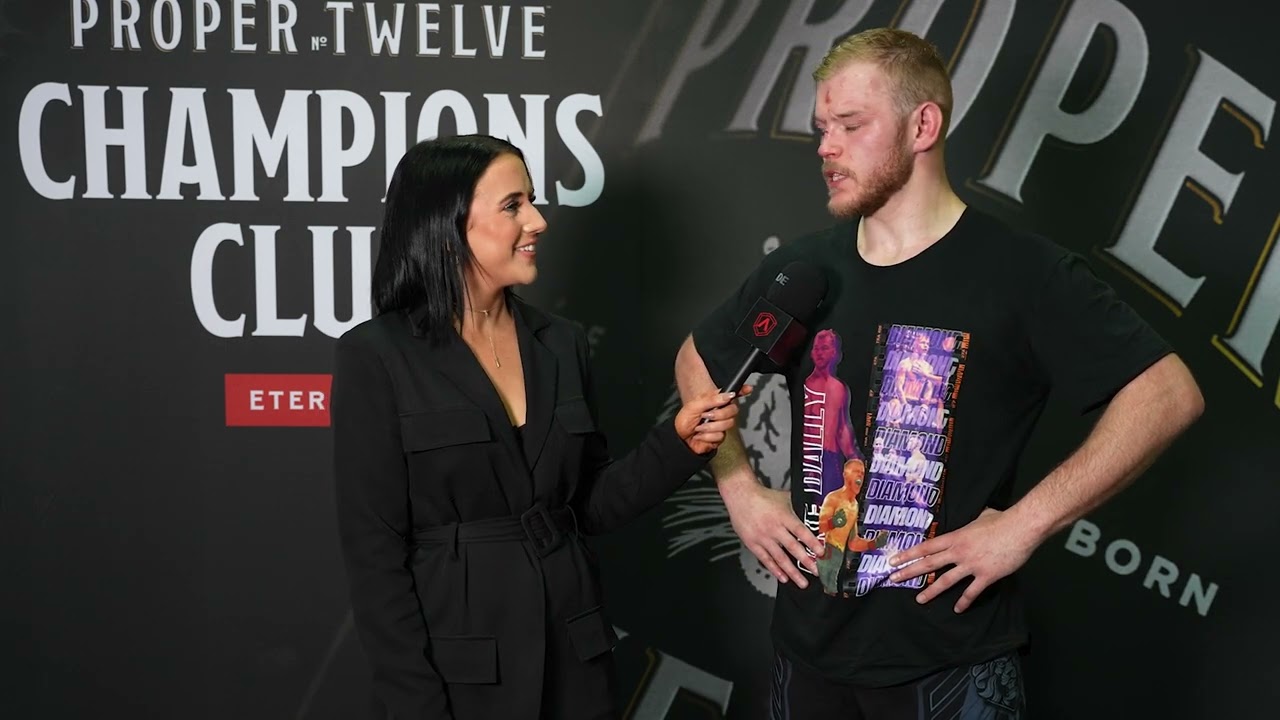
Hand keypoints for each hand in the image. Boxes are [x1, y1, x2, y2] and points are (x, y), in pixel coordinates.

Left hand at [673, 386, 750, 454]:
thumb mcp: (694, 406)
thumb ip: (711, 399)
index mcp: (714, 402)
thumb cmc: (684, 422)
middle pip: (733, 411)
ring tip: (699, 427)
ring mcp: (720, 425)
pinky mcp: (719, 437)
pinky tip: (701, 435)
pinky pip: (721, 436)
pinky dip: (708, 436)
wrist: (679, 440)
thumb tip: (728, 395)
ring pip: (728, 424)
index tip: (748, 388)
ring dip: (710, 427)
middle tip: (705, 416)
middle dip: (718, 414)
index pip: (731, 395)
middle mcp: (720, 412)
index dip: (742, 391)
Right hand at [722, 480, 822, 587]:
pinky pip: (765, 559)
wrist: (740, 495)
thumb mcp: (784, 498)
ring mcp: (762, 537)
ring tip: (802, 582)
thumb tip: (815, 512)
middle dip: (806, 561)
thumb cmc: (763, 496)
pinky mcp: (752, 543)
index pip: (801, 531)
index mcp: (783, 516)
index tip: (822, 553)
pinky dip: (775, 570)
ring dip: (792, 572)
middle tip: (816, 571)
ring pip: (780, 558)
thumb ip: (798, 507)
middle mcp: (774, 528)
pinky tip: (783, 578)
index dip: (812, 543)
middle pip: (792, 547)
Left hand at [886, 508, 1037, 612]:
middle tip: (893, 578)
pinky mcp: (986, 576)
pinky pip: (972, 592)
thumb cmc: (1002, 520)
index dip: (908, 554)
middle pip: (929, 564)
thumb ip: (972, 523)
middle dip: (909, 572)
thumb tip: (977, 519)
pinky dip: (964, 601)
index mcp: (955, 537)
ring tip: (919, 599)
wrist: (1021, 528)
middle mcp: (958, 552)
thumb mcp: (981, 516)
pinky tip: (958, 609)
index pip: (926, 547)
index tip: (894, 560)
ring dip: (931, 591)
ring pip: (946, 581)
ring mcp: (971, 565)